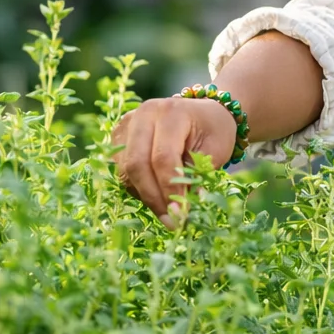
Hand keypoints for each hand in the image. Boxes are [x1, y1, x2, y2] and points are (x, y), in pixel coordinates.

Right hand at [112, 96, 237, 223]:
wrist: (203, 113)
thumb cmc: (213, 131)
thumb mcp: (216, 150)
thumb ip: (196, 175)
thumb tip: (181, 208)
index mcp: (170, 112)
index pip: (163, 158)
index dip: (170, 189)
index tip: (180, 215)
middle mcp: (142, 115)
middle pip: (136, 164)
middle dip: (153, 197)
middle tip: (171, 221)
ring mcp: (126, 125)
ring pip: (124, 170)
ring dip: (144, 195)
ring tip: (167, 207)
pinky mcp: (118, 137)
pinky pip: (119, 170)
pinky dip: (137, 187)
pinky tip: (157, 192)